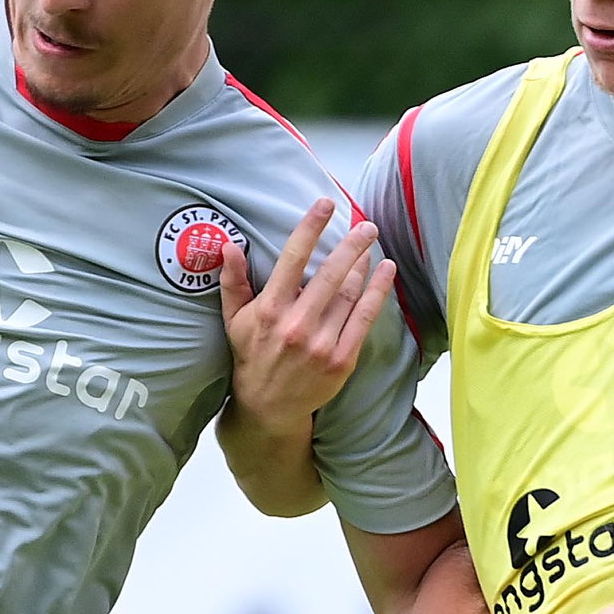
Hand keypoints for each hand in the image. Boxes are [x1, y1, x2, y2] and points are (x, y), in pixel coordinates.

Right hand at [218, 200, 393, 437]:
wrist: (269, 408)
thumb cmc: (252, 356)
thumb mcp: (233, 320)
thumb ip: (232, 282)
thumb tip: (228, 246)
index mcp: (270, 310)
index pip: (293, 260)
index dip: (311, 228)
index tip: (326, 205)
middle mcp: (297, 325)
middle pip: (331, 274)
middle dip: (351, 244)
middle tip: (365, 224)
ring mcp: (322, 344)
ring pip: (350, 294)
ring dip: (364, 265)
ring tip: (371, 244)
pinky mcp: (342, 360)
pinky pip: (364, 319)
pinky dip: (378, 293)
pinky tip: (386, 272)